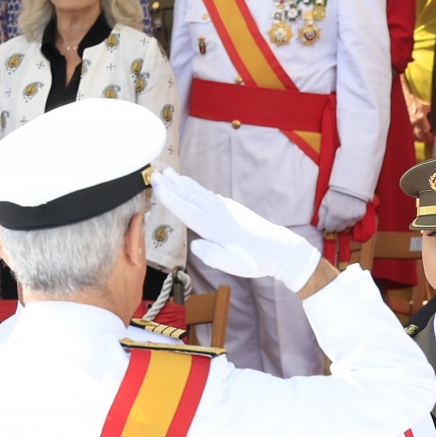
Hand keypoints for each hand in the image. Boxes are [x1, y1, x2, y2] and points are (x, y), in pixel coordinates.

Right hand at [152, 168, 319, 292]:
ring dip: (183, 183)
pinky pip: (209, 196)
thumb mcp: (232, 264)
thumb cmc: (255, 260)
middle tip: (155, 172)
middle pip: (190, 196)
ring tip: (170, 173)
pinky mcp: (232, 209)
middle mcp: (218, 214)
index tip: (156, 184)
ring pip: (200, 194)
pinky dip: (198, 189)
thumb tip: (195, 245)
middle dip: (172, 185)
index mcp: (214, 227)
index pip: (186, 209)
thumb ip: (211, 255)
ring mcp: (226, 209)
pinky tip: (193, 187)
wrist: (280, 249)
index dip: (170, 197)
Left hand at [317, 188, 369, 233]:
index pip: (330, 228)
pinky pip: (355, 220)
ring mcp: (353, 218)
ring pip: (348, 225)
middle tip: (336, 215)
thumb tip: (320, 226)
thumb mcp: (325, 202)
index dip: (328, 224)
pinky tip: (351, 209)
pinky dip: (353, 217)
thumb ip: (321, 216)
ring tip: (344, 212)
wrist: (351, 183)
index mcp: (333, 216)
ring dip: (345, 221)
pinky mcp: (360, 215)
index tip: (329, 221)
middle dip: (337, 224)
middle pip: (339, 229)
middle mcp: (343, 219)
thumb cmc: (336, 191)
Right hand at [403, 84, 431, 142]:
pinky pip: (411, 136)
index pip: (427, 131)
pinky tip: (419, 138)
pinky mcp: (406, 127)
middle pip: (422, 136)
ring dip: (422, 140)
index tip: (435, 138)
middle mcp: (414, 123)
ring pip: (416, 138)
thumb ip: (433, 112)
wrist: (405, 101)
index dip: (431, 137)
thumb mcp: (426, 106)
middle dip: (428, 140)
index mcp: (421, 118)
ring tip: (426, 140)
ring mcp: (409, 126)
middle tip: (432, 140)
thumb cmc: (415, 103)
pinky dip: (416, 138)